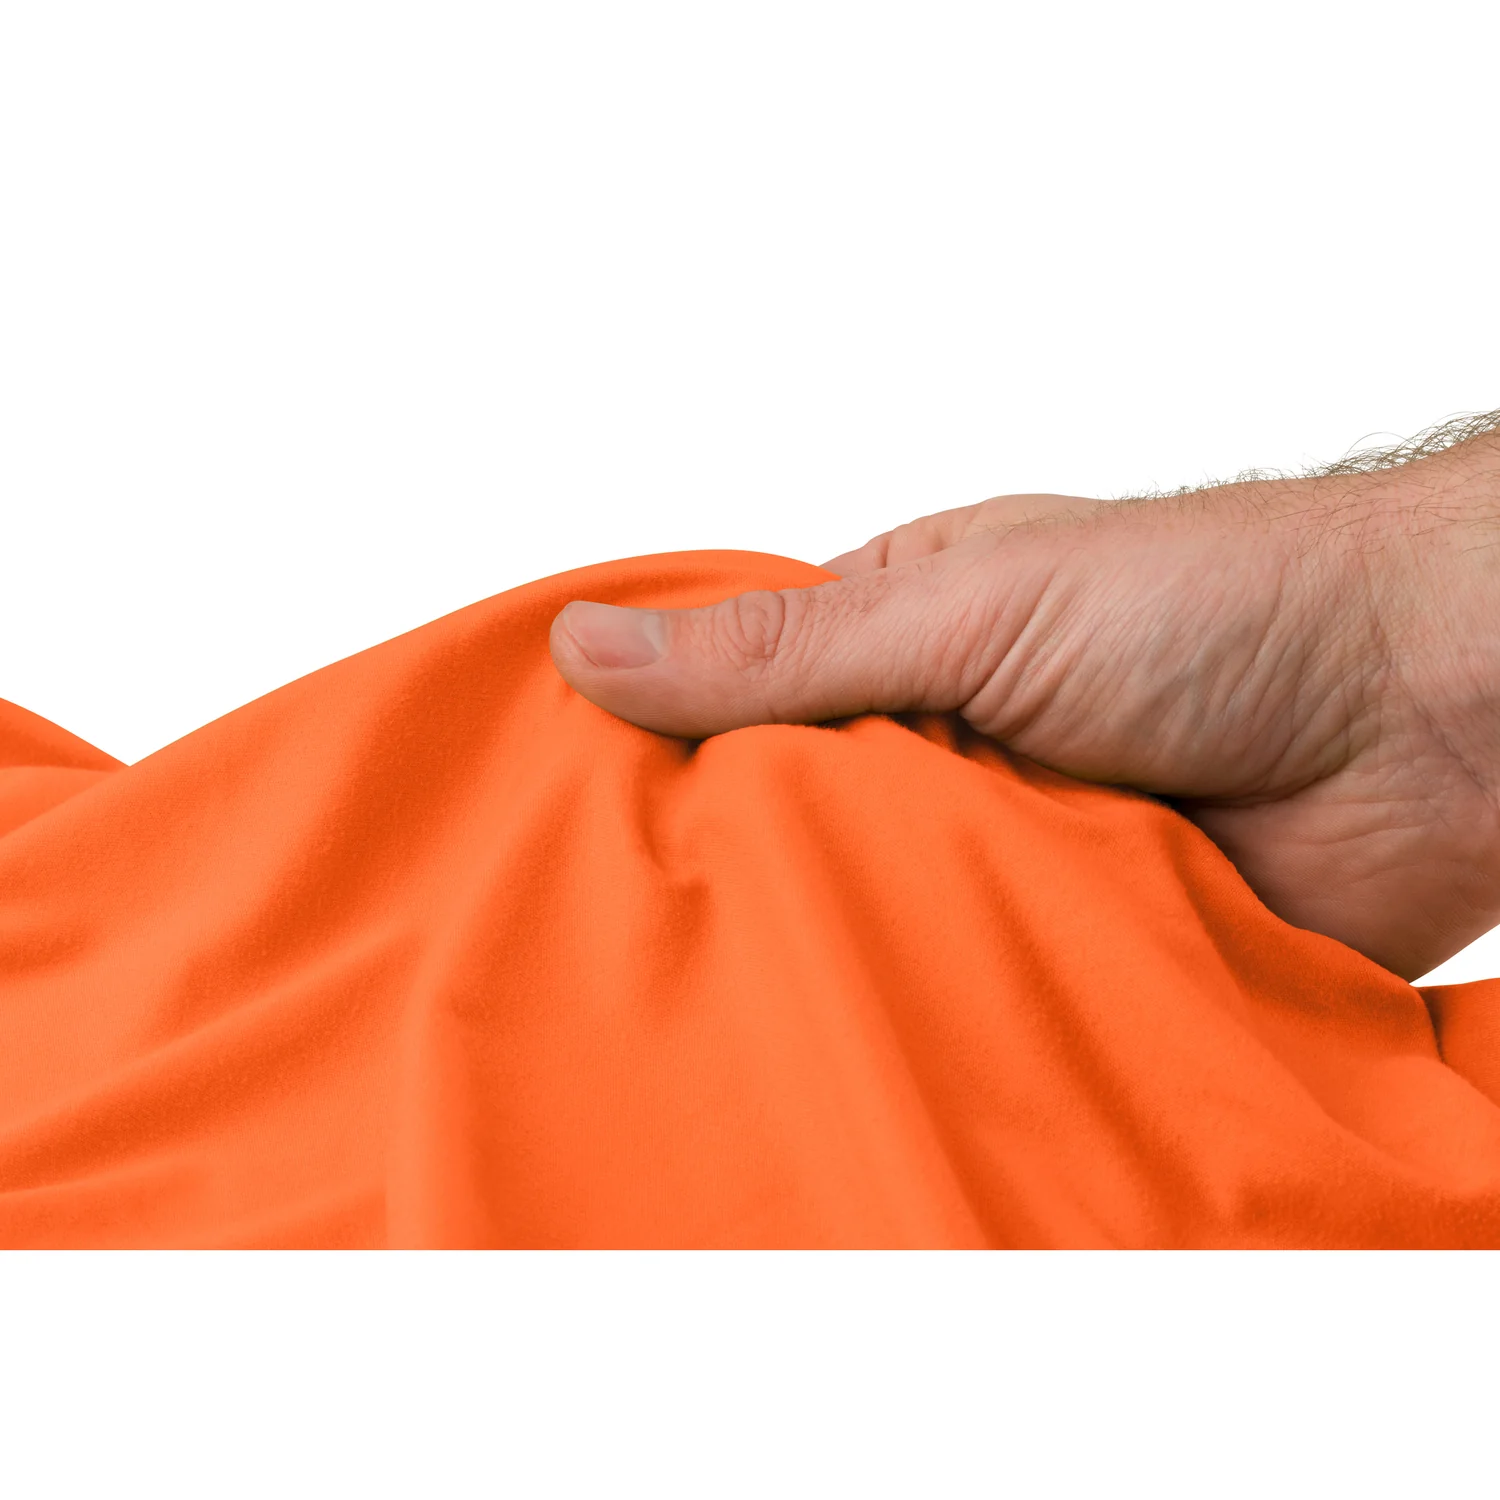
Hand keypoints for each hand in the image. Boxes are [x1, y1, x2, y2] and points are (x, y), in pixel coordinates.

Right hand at [549, 442, 1499, 979]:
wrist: (1427, 709)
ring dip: (854, 955)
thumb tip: (589, 645)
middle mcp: (945, 754)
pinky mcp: (1079, 944)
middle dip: (750, 885)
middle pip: (802, 834)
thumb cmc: (1211, 604)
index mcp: (904, 647)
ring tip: (732, 1027)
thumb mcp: (969, 603)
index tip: (562, 839)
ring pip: (886, 924)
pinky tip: (875, 1056)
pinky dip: (946, 1016)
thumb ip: (788, 650)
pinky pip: (983, 995)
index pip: (739, 712)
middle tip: (631, 967)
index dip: (658, 769)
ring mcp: (1010, 854)